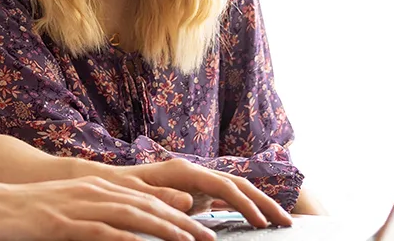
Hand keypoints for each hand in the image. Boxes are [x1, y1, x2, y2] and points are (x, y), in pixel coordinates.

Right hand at [0, 177, 215, 240]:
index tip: (201, 227)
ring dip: (162, 229)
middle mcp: (91, 193)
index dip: (177, 213)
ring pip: (129, 216)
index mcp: (95, 188)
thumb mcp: (70, 205)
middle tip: (207, 237)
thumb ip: (100, 212)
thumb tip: (128, 228)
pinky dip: (122, 238)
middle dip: (180, 222)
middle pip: (145, 206)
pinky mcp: (60, 225)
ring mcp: (76, 208)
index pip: (145, 199)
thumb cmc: (29, 209)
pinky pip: (97, 231)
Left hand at [97, 159, 293, 228]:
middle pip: (238, 184)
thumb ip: (163, 196)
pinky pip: (225, 198)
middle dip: (264, 201)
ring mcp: (195, 181)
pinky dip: (243, 207)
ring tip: (279, 221)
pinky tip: (255, 219)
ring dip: (258, 203)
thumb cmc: (118, 189)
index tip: (263, 222)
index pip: (225, 186)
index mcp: (183, 171)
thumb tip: (190, 203)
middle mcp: (193, 172)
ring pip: (235, 190)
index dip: (246, 204)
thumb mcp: (136, 193)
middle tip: (288, 222)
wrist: (105, 183)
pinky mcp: (194, 192)